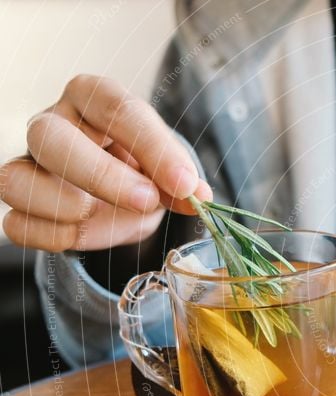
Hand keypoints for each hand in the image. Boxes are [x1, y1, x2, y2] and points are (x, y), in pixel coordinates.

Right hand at [0, 74, 210, 251]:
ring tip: (106, 217)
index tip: (185, 185)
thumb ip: (180, 180)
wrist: (120, 190)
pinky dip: (54, 237)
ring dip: (68, 209)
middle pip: (51, 139)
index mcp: (93, 98)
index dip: (154, 149)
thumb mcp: (166, 168)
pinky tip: (84, 233)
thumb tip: (197, 197)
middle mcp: (52, 123)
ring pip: (16, 181)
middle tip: (146, 201)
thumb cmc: (141, 167)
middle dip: (101, 177)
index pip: (118, 110)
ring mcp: (28, 163)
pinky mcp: (20, 202)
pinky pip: (17, 224)